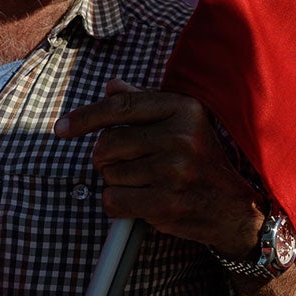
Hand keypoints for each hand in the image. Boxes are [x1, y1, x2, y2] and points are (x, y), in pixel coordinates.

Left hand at [55, 79, 265, 257]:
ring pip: (109, 174)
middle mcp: (181, 137)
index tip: (61, 128)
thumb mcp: (182, 123)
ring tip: (144, 183)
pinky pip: (114, 200)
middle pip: (108, 143)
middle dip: (104, 157)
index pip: (120, 107)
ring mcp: (174, 171)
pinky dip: (116, 204)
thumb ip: (144, 104)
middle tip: (122, 164)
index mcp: (183, 109)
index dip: (84, 117)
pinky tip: (138, 202)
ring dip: (116, 182)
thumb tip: (111, 87)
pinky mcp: (167, 203)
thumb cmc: (200, 161)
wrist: (234, 209)